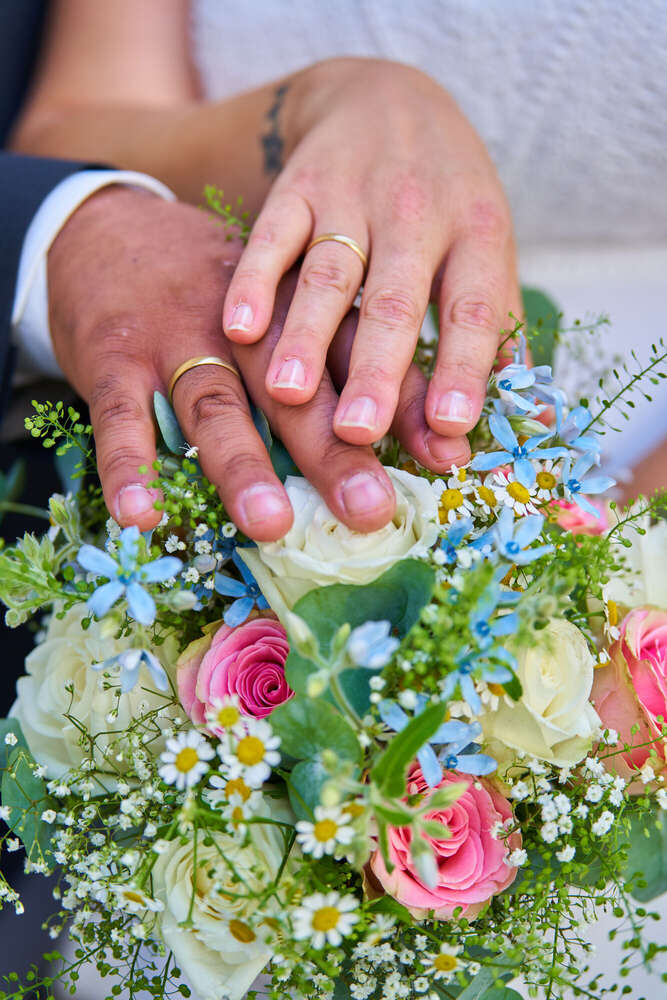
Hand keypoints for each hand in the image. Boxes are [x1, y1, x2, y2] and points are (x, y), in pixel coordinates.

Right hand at [48, 187, 464, 539]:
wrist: (111, 232)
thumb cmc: (223, 292)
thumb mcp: (287, 307)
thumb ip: (345, 360)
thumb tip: (433, 427)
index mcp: (298, 308)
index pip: (357, 357)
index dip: (402, 406)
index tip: (445, 459)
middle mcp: (245, 323)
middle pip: (293, 388)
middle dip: (332, 450)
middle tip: (370, 509)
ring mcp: (177, 336)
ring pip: (214, 402)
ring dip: (242, 463)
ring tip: (271, 523)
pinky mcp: (115, 353)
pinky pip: (120, 414)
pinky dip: (127, 464)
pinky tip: (141, 514)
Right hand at [223, 57, 520, 465]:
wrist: (389, 98)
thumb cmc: (449, 200)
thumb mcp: (488, 250)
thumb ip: (503, 333)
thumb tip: (533, 418)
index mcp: (476, 233)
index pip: (473, 308)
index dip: (463, 366)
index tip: (451, 426)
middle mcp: (416, 213)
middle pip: (394, 300)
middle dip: (376, 368)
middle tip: (359, 432)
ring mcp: (352, 196)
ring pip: (329, 273)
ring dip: (307, 334)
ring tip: (289, 393)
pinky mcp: (297, 186)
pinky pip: (272, 234)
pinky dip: (254, 279)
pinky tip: (238, 327)